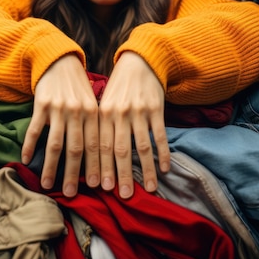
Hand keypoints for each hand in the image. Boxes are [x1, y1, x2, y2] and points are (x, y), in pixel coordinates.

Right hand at [22, 54, 99, 196]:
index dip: (98, 167)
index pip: (97, 145)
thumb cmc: (79, 87)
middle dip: (73, 174)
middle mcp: (78, 112)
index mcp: (94, 113)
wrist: (59, 61)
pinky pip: (35, 129)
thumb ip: (96, 126)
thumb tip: (103, 158)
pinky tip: (25, 159)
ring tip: (46, 185)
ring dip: (50, 166)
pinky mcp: (41, 104)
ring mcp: (59, 108)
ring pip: (55, 143)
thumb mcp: (93, 103)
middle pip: (76, 148)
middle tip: (70, 194)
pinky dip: (29, 145)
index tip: (98, 187)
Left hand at [98, 51, 169, 198]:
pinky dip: (163, 153)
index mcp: (102, 113)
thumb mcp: (102, 102)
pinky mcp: (156, 109)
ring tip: (149, 188)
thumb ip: (99, 126)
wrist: (140, 62)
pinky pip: (160, 135)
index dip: (100, 167)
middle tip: (125, 196)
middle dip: (122, 175)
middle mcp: (119, 113)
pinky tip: (165, 168)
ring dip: (145, 169)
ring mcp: (139, 111)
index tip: (101, 188)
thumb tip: (92, 156)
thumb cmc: (118, 87)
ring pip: (142, 146)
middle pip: (120, 150)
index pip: (100, 146)